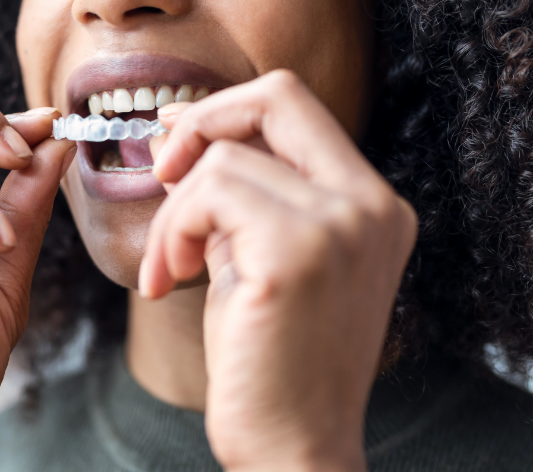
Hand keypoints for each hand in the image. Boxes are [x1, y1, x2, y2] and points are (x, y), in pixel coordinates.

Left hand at [140, 71, 416, 471]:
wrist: (293, 447)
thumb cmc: (270, 357)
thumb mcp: (262, 256)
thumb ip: (240, 194)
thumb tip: (182, 134)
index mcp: (371, 203)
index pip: (297, 105)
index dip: (228, 109)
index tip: (178, 141)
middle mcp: (370, 205)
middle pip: (277, 95)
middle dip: (202, 119)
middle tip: (162, 168)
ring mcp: (342, 225)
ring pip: (222, 160)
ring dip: (173, 212)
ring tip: (169, 266)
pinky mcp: (298, 252)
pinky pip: (207, 196)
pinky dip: (173, 231)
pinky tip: (169, 278)